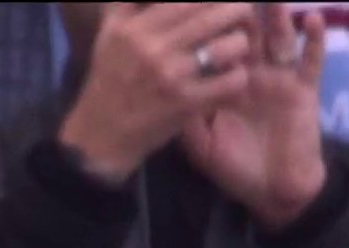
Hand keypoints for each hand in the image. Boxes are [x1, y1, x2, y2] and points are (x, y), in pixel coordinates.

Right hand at [58, 3, 256, 182]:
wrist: (104, 132)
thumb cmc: (111, 78)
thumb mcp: (111, 32)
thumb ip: (131, 3)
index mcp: (136, 26)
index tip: (223, 3)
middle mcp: (154, 47)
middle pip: (215, 13)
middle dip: (239, 11)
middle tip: (244, 16)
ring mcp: (172, 76)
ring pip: (230, 46)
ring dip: (242, 44)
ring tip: (240, 47)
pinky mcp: (186, 104)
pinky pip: (230, 82)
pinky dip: (239, 76)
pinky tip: (234, 76)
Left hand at [179, 3, 328, 230]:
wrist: (273, 193)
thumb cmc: (236, 170)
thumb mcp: (201, 145)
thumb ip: (185, 117)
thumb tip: (162, 89)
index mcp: (224, 82)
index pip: (215, 44)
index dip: (209, 22)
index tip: (198, 4)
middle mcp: (252, 73)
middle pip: (247, 32)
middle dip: (240, 9)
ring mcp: (279, 79)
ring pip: (278, 38)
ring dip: (276, 15)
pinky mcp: (304, 90)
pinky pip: (311, 61)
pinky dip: (314, 40)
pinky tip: (313, 19)